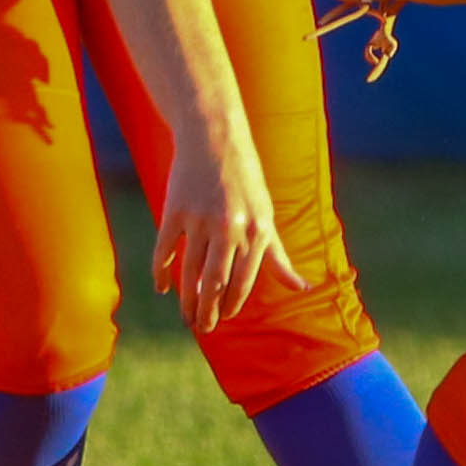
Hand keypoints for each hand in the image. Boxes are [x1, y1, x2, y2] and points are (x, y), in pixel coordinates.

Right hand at [151, 127, 304, 333]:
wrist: (214, 137)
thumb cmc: (246, 181)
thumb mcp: (267, 216)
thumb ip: (278, 257)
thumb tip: (303, 289)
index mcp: (257, 229)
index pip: (243, 281)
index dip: (232, 304)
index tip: (225, 318)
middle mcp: (230, 226)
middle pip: (215, 282)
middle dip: (208, 311)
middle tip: (203, 329)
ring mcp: (200, 218)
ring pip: (190, 271)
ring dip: (187, 299)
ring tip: (186, 317)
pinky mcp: (174, 210)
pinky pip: (165, 250)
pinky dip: (162, 272)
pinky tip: (163, 288)